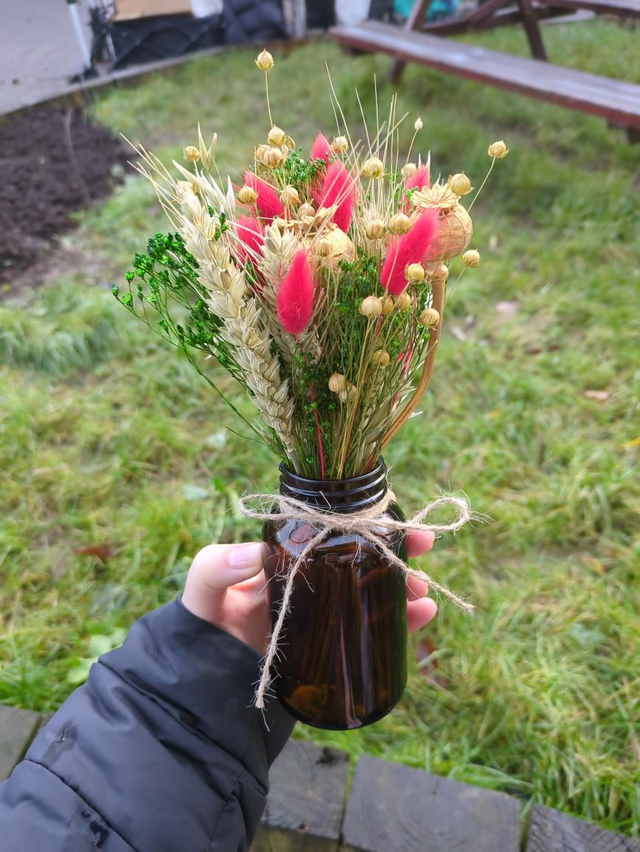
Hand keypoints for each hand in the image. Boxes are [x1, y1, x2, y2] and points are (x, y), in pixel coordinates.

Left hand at [182, 532, 437, 654]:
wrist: (204, 690)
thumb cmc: (202, 631)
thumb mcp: (202, 592)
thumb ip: (214, 568)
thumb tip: (253, 554)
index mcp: (286, 559)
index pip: (331, 529)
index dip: (364, 520)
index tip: (393, 517)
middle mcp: (311, 582)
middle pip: (362, 558)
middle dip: (395, 551)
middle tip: (421, 549)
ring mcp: (324, 615)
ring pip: (373, 591)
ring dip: (403, 585)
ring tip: (422, 592)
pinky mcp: (333, 648)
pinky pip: (372, 629)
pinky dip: (400, 621)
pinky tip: (420, 617)